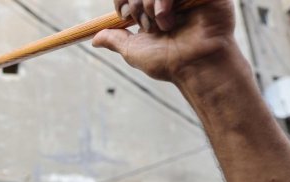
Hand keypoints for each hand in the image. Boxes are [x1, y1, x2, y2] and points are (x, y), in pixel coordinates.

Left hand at [93, 0, 235, 81]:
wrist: (195, 67)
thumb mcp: (134, 50)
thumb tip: (94, 39)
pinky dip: (165, 0)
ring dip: (150, 4)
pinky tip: (169, 18)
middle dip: (136, 3)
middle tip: (145, 24)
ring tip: (162, 25)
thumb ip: (115, 39)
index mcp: (156, 7)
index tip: (123, 15)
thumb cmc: (169, 62)